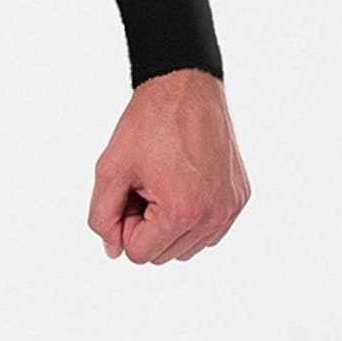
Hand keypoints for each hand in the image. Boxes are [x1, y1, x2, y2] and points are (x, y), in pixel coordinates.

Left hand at [87, 68, 249, 263]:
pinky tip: (181, 182)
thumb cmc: (148, 122)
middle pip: (163, 254)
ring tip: (162, 181)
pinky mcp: (239, 197)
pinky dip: (190, 216)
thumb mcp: (110, 168)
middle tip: (143, 183)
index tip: (128, 190)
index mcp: (182, 212)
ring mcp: (230, 207)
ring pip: (186, 247)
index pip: (139, 253)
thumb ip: (102, 215)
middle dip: (145, 225)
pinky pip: (208, 230)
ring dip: (167, 223)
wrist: (184, 86)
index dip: (123, 223)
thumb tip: (113, 250)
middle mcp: (214, 216)